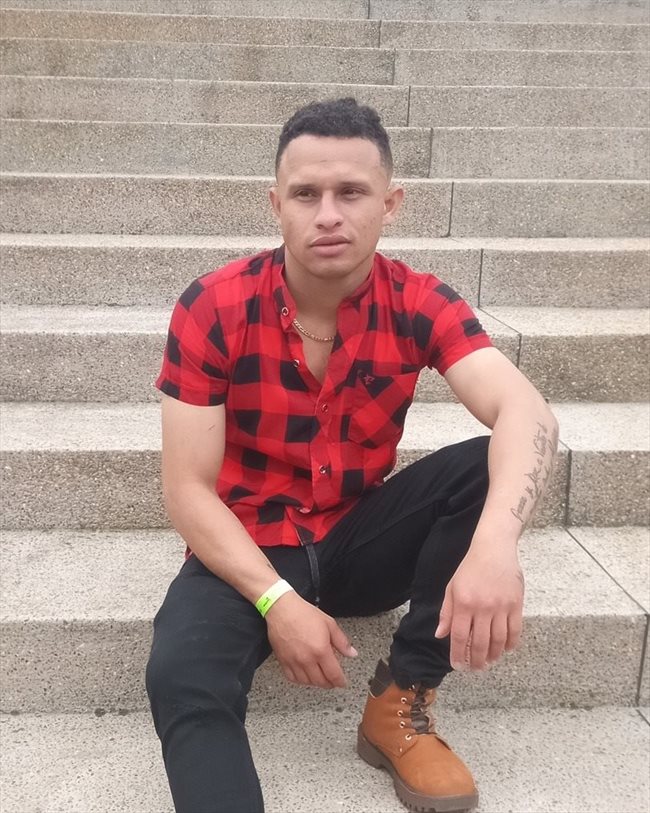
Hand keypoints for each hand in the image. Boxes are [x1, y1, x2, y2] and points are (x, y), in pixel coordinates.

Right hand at [265, 592, 357, 688]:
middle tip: (333, 680)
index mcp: (321, 650)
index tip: (342, 682)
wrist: (282, 609)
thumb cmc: (304, 613)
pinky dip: (301, 680)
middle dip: (330, 683)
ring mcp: (294, 662)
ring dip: (316, 683)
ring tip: (321, 677)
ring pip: (307, 682)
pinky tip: (305, 675)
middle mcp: (307, 659)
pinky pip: (293, 678)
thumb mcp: (329, 623)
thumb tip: (352, 653)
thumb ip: (342, 641)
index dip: (340, 681)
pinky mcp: (283, 661)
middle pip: (321, 682)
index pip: (334, 675)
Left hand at [434, 545, 523, 670]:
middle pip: (481, 643)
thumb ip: (447, 613)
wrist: (494, 549)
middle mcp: (482, 607)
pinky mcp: (516, 605)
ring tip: (490, 661)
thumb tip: (440, 634)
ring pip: (499, 640)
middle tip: (476, 668)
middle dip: (477, 660)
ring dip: (494, 655)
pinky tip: (505, 650)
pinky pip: (515, 631)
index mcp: (464, 603)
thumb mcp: (452, 587)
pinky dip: (510, 644)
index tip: (459, 666)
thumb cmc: (470, 568)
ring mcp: (501, 607)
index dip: (459, 655)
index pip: (460, 637)